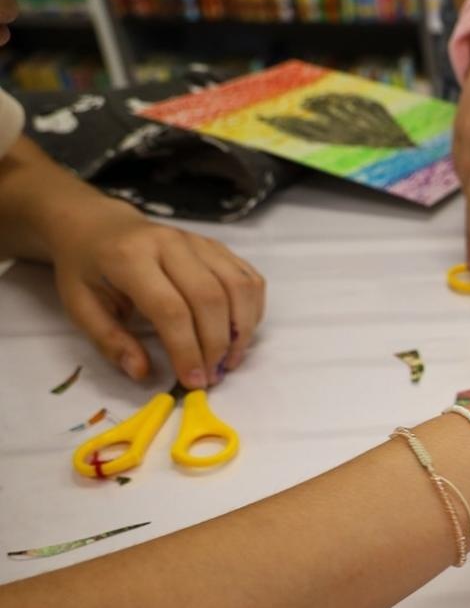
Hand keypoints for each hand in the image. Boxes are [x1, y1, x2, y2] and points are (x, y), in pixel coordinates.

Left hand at [50, 199, 264, 388]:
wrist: (100, 227)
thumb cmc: (88, 270)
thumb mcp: (79, 307)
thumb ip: (110, 341)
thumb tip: (142, 373)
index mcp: (130, 257)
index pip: (171, 309)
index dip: (186, 350)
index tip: (192, 381)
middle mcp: (170, 243)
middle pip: (210, 299)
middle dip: (216, 345)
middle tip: (212, 376)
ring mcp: (199, 242)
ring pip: (238, 288)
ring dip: (242, 331)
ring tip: (230, 360)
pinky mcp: (217, 247)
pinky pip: (249, 279)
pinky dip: (252, 311)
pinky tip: (239, 333)